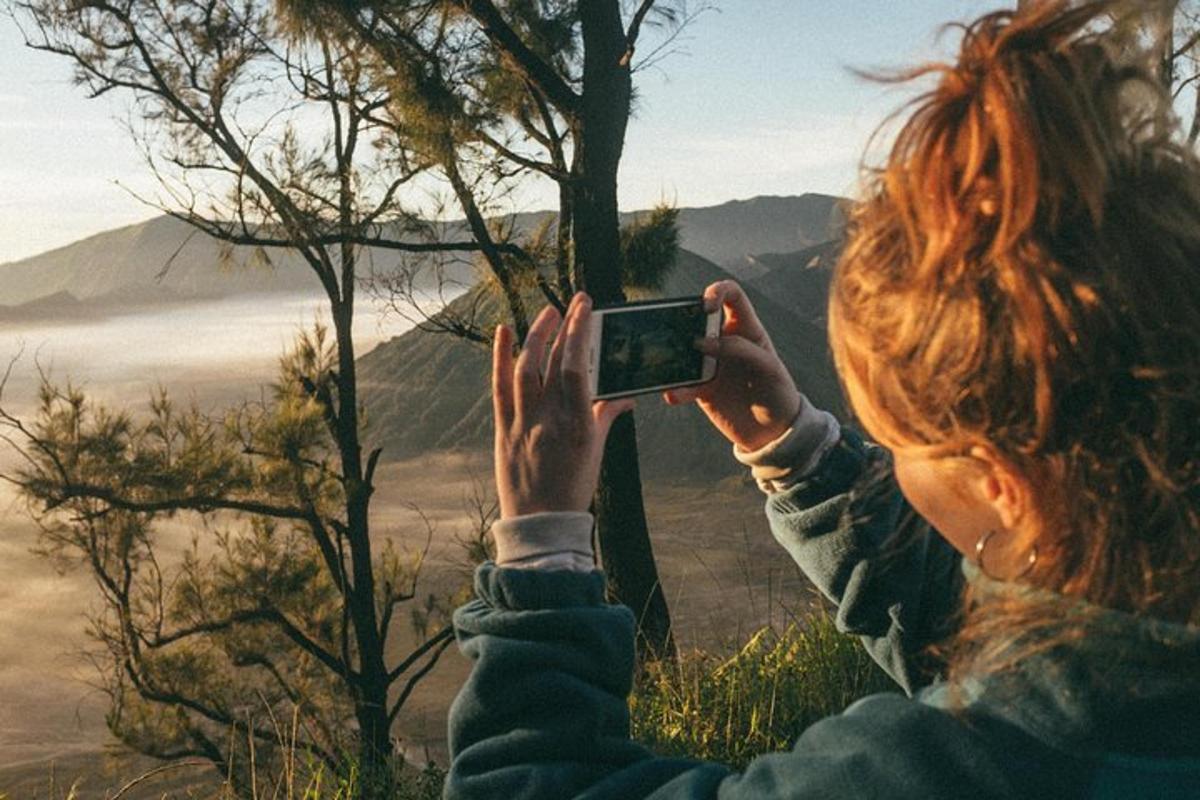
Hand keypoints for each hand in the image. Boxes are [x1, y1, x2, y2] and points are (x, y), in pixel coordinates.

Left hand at [493, 293, 634, 518]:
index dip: (580, 333)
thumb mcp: (595, 452)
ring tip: (547, 314)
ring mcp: (522, 424)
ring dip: (535, 336)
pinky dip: (500, 356)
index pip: (578, 368)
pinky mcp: (503, 430)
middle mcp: (548, 421)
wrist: (540, 523)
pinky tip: (503, 330)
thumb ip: (606, 416)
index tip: (586, 309)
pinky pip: (499, 387)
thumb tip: (625, 396)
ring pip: (525, 369)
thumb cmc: (573, 489)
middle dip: (563, 326)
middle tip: (573, 302)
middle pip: (553, 362)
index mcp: (578, 426)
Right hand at [663, 280, 801, 451]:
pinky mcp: (701, 389)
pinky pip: (681, 385)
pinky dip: (675, 390)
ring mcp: (710, 365)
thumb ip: (740, 350)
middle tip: (681, 336)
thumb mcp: (768, 367)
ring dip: (673, 355)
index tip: (706, 306)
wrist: (774, 432)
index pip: (731, 295)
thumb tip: (702, 343)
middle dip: (684, 321)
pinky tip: (673, 395)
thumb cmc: (778, 392)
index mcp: (746, 328)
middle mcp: (724, 342)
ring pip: (683, 350)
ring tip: (667, 364)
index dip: (717, 291)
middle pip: (698, 318)